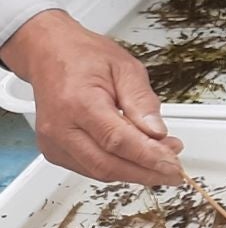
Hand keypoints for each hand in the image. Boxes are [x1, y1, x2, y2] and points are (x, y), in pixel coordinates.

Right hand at [0, 10, 183, 184]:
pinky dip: (116, 168)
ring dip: (134, 172)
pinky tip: (137, 160)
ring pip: (98, 171)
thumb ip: (143, 101)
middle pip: (107, 164)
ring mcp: (53, 142)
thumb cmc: (85, 57)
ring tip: (162, 162)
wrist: (50, 55)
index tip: (173, 164)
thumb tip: (157, 132)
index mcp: (79, 102)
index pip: (118, 140)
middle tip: (174, 170)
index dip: (148, 157)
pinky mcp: (54, 151)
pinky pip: (89, 168)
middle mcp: (61, 127)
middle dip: (145, 172)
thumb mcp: (126, 68)